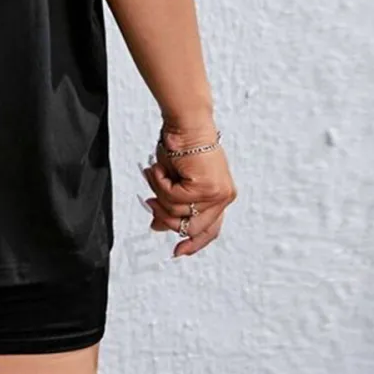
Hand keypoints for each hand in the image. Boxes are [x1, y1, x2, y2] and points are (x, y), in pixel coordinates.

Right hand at [140, 125, 236, 256]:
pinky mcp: (205, 188)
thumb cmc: (180, 143)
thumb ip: (172, 203)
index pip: (210, 229)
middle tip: (151, 203)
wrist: (184, 122)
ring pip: (178, 213)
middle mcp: (222, 197)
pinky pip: (173, 198)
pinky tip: (160, 168)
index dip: (193, 243)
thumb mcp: (174, 180)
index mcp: (219, 195)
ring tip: (157, 174)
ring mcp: (216, 194)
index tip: (178, 251)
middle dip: (165, 217)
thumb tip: (157, 224)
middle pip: (191, 227)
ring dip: (160, 193)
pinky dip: (159, 182)